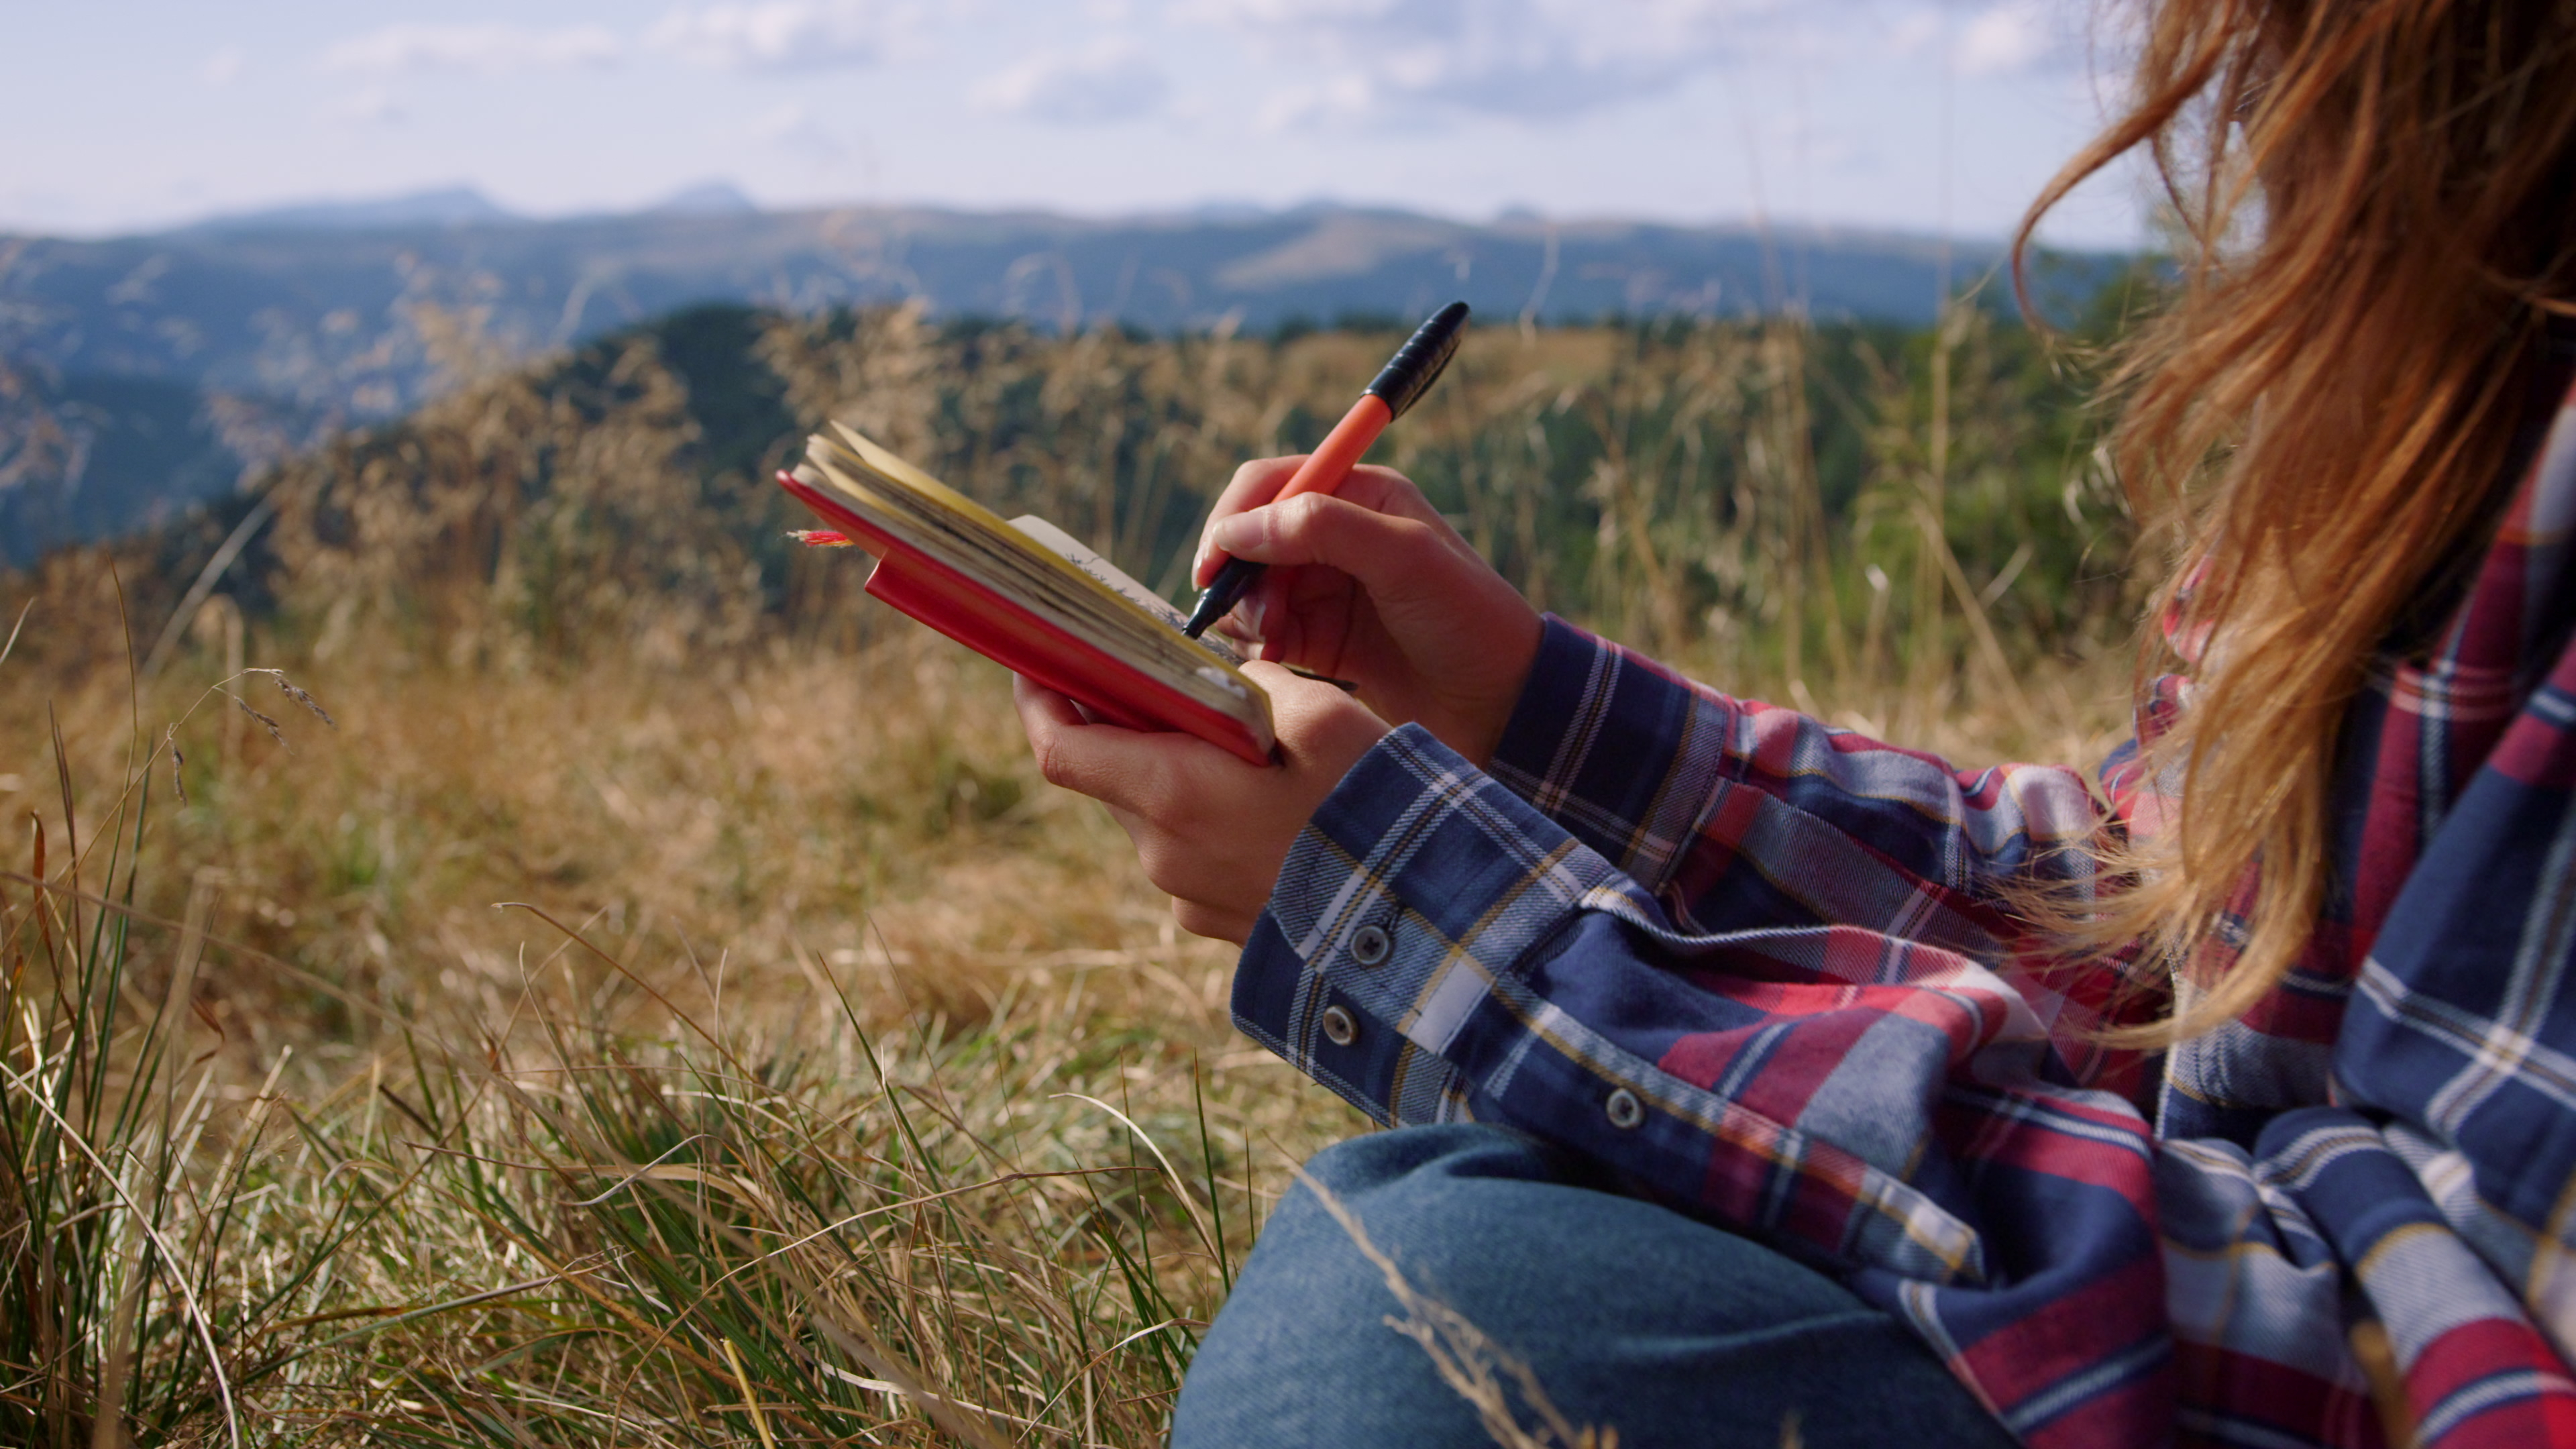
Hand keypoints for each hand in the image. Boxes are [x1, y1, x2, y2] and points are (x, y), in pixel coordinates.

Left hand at [1013, 662, 1391, 943]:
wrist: (1417, 930)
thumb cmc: (1372, 814)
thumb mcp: (1325, 718)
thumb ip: (1258, 685)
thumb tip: (1228, 684)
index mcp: (1173, 794)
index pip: (1062, 749)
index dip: (1038, 699)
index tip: (1039, 659)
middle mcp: (1163, 853)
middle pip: (1112, 774)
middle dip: (1129, 724)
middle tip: (1171, 679)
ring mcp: (1188, 896)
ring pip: (1156, 814)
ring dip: (1179, 773)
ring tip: (1250, 747)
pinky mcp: (1218, 923)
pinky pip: (1193, 853)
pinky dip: (1211, 818)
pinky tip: (1275, 806)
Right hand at [1195, 459, 1541, 767]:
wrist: (1504, 705)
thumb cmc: (1469, 619)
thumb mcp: (1404, 557)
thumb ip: (1323, 528)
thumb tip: (1238, 529)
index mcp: (1363, 496)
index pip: (1271, 482)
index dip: (1233, 517)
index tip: (1214, 565)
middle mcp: (1339, 537)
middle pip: (1251, 538)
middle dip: (1240, 576)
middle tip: (1253, 619)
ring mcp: (1328, 592)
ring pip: (1252, 589)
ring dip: (1247, 615)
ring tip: (1275, 644)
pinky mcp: (1323, 643)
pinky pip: (1266, 634)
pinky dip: (1258, 647)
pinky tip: (1278, 665)